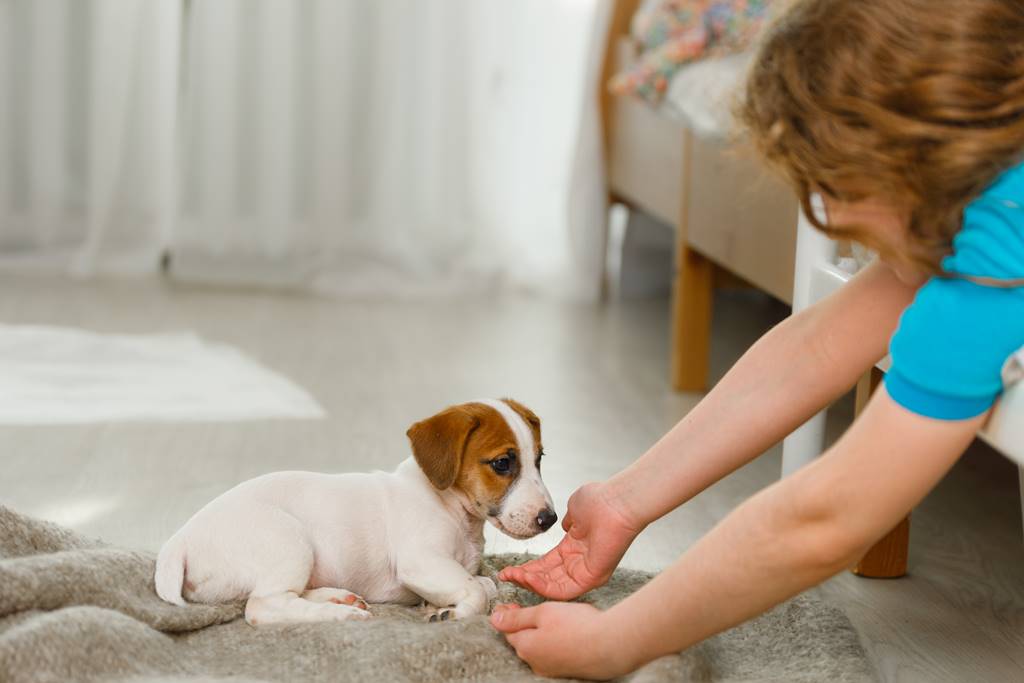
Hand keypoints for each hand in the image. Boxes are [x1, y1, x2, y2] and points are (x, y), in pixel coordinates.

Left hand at [490, 602, 630, 679]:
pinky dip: (553, 643)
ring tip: (548, 620)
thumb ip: (516, 617)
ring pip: (538, 649)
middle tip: (526, 609)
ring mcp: (551, 669)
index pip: (507, 630)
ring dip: (538, 635)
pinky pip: (553, 655)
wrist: (610, 645)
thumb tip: (494, 619)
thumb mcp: (543, 612)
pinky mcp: (567, 670)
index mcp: (525, 647)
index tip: (509, 604)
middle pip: (521, 641)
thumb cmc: (577, 626)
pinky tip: (563, 634)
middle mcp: (535, 663)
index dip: (506, 615)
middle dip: (521, 625)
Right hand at [498, 482, 641, 599]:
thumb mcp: (575, 510)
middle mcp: (579, 563)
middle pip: (546, 579)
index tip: (509, 569)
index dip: (527, 568)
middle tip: (505, 576)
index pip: (546, 565)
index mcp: (574, 548)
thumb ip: (566, 521)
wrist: (616, 501)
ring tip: (512, 576)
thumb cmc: (600, 501)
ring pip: (552, 587)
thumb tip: (564, 525)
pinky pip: (564, 590)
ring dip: (529, 583)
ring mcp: (585, 572)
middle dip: (523, 578)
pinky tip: (528, 578)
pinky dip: (543, 587)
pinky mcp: (591, 579)